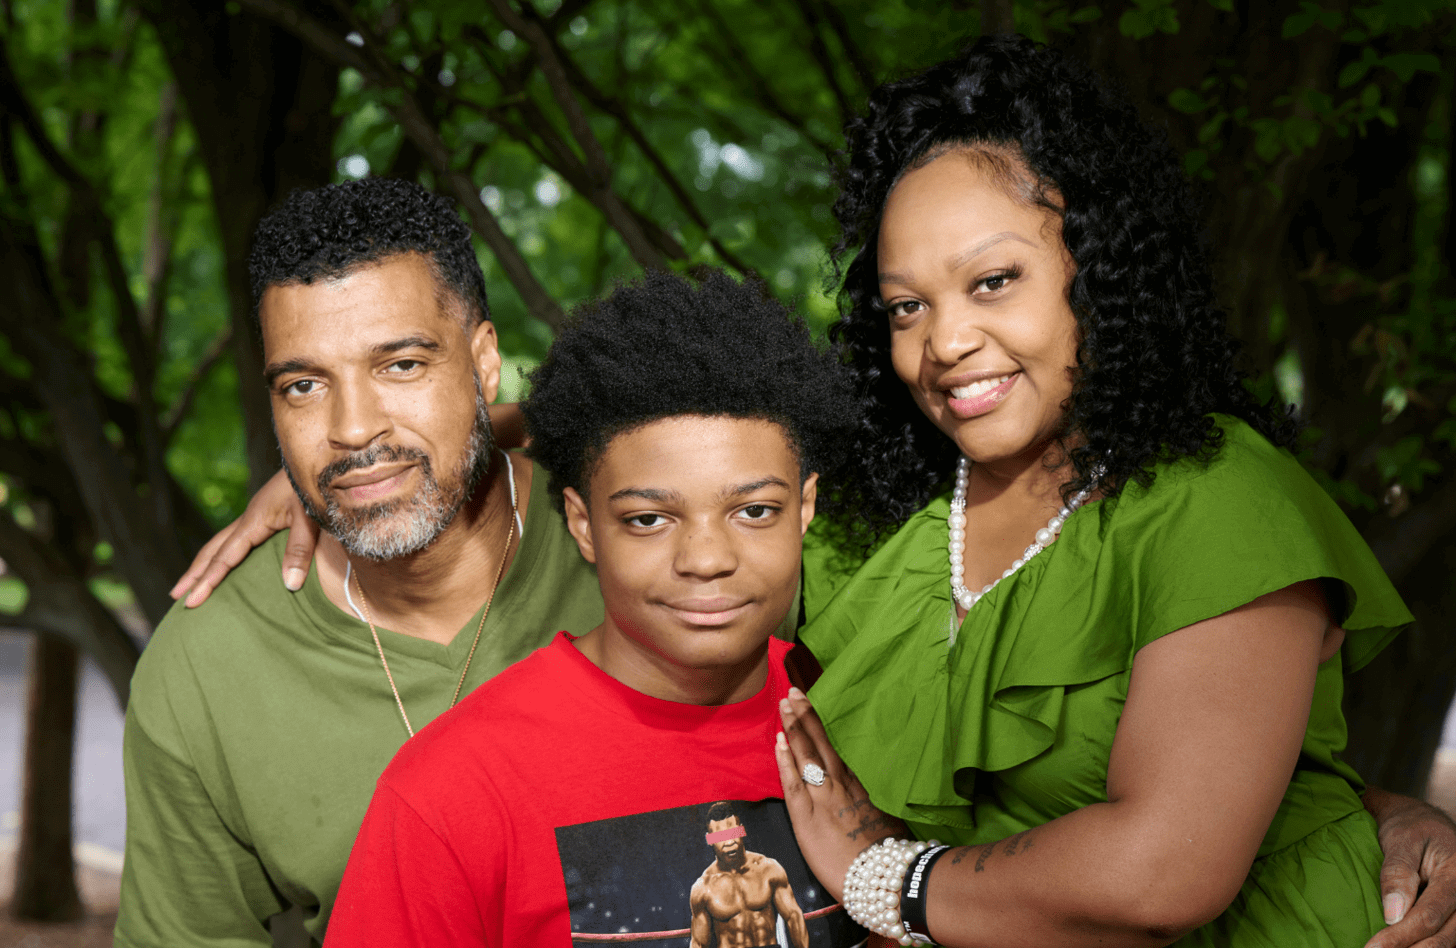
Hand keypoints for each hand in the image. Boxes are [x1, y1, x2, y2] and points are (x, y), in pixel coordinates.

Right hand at [169, 468, 317, 607]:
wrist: (321, 457)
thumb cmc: (315, 486)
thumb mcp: (310, 518)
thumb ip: (299, 550)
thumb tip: (289, 584)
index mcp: (254, 521)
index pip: (224, 557)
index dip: (208, 581)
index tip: (192, 601)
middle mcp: (248, 518)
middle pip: (213, 550)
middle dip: (194, 574)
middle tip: (175, 596)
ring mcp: (255, 515)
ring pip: (220, 542)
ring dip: (204, 563)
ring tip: (190, 582)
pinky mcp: (264, 513)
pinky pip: (235, 538)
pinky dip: (222, 553)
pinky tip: (227, 561)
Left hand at [774, 687, 907, 901]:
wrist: (883, 878)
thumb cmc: (890, 853)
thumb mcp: (888, 819)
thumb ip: (875, 802)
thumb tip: (872, 795)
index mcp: (859, 784)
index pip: (836, 747)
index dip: (821, 724)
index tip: (810, 703)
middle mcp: (841, 784)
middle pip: (820, 742)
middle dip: (805, 716)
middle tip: (793, 691)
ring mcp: (823, 798)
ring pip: (806, 755)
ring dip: (793, 728)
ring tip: (784, 704)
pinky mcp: (807, 817)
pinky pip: (793, 783)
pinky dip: (785, 760)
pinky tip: (778, 741)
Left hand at [1364, 786, 1455, 947]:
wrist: (1424, 821)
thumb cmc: (1411, 828)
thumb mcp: (1401, 841)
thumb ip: (1398, 874)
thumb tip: (1392, 914)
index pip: (1428, 915)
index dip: (1400, 935)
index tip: (1373, 947)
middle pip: (1442, 935)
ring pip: (1448, 941)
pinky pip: (1447, 936)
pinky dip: (1426, 944)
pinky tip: (1406, 947)